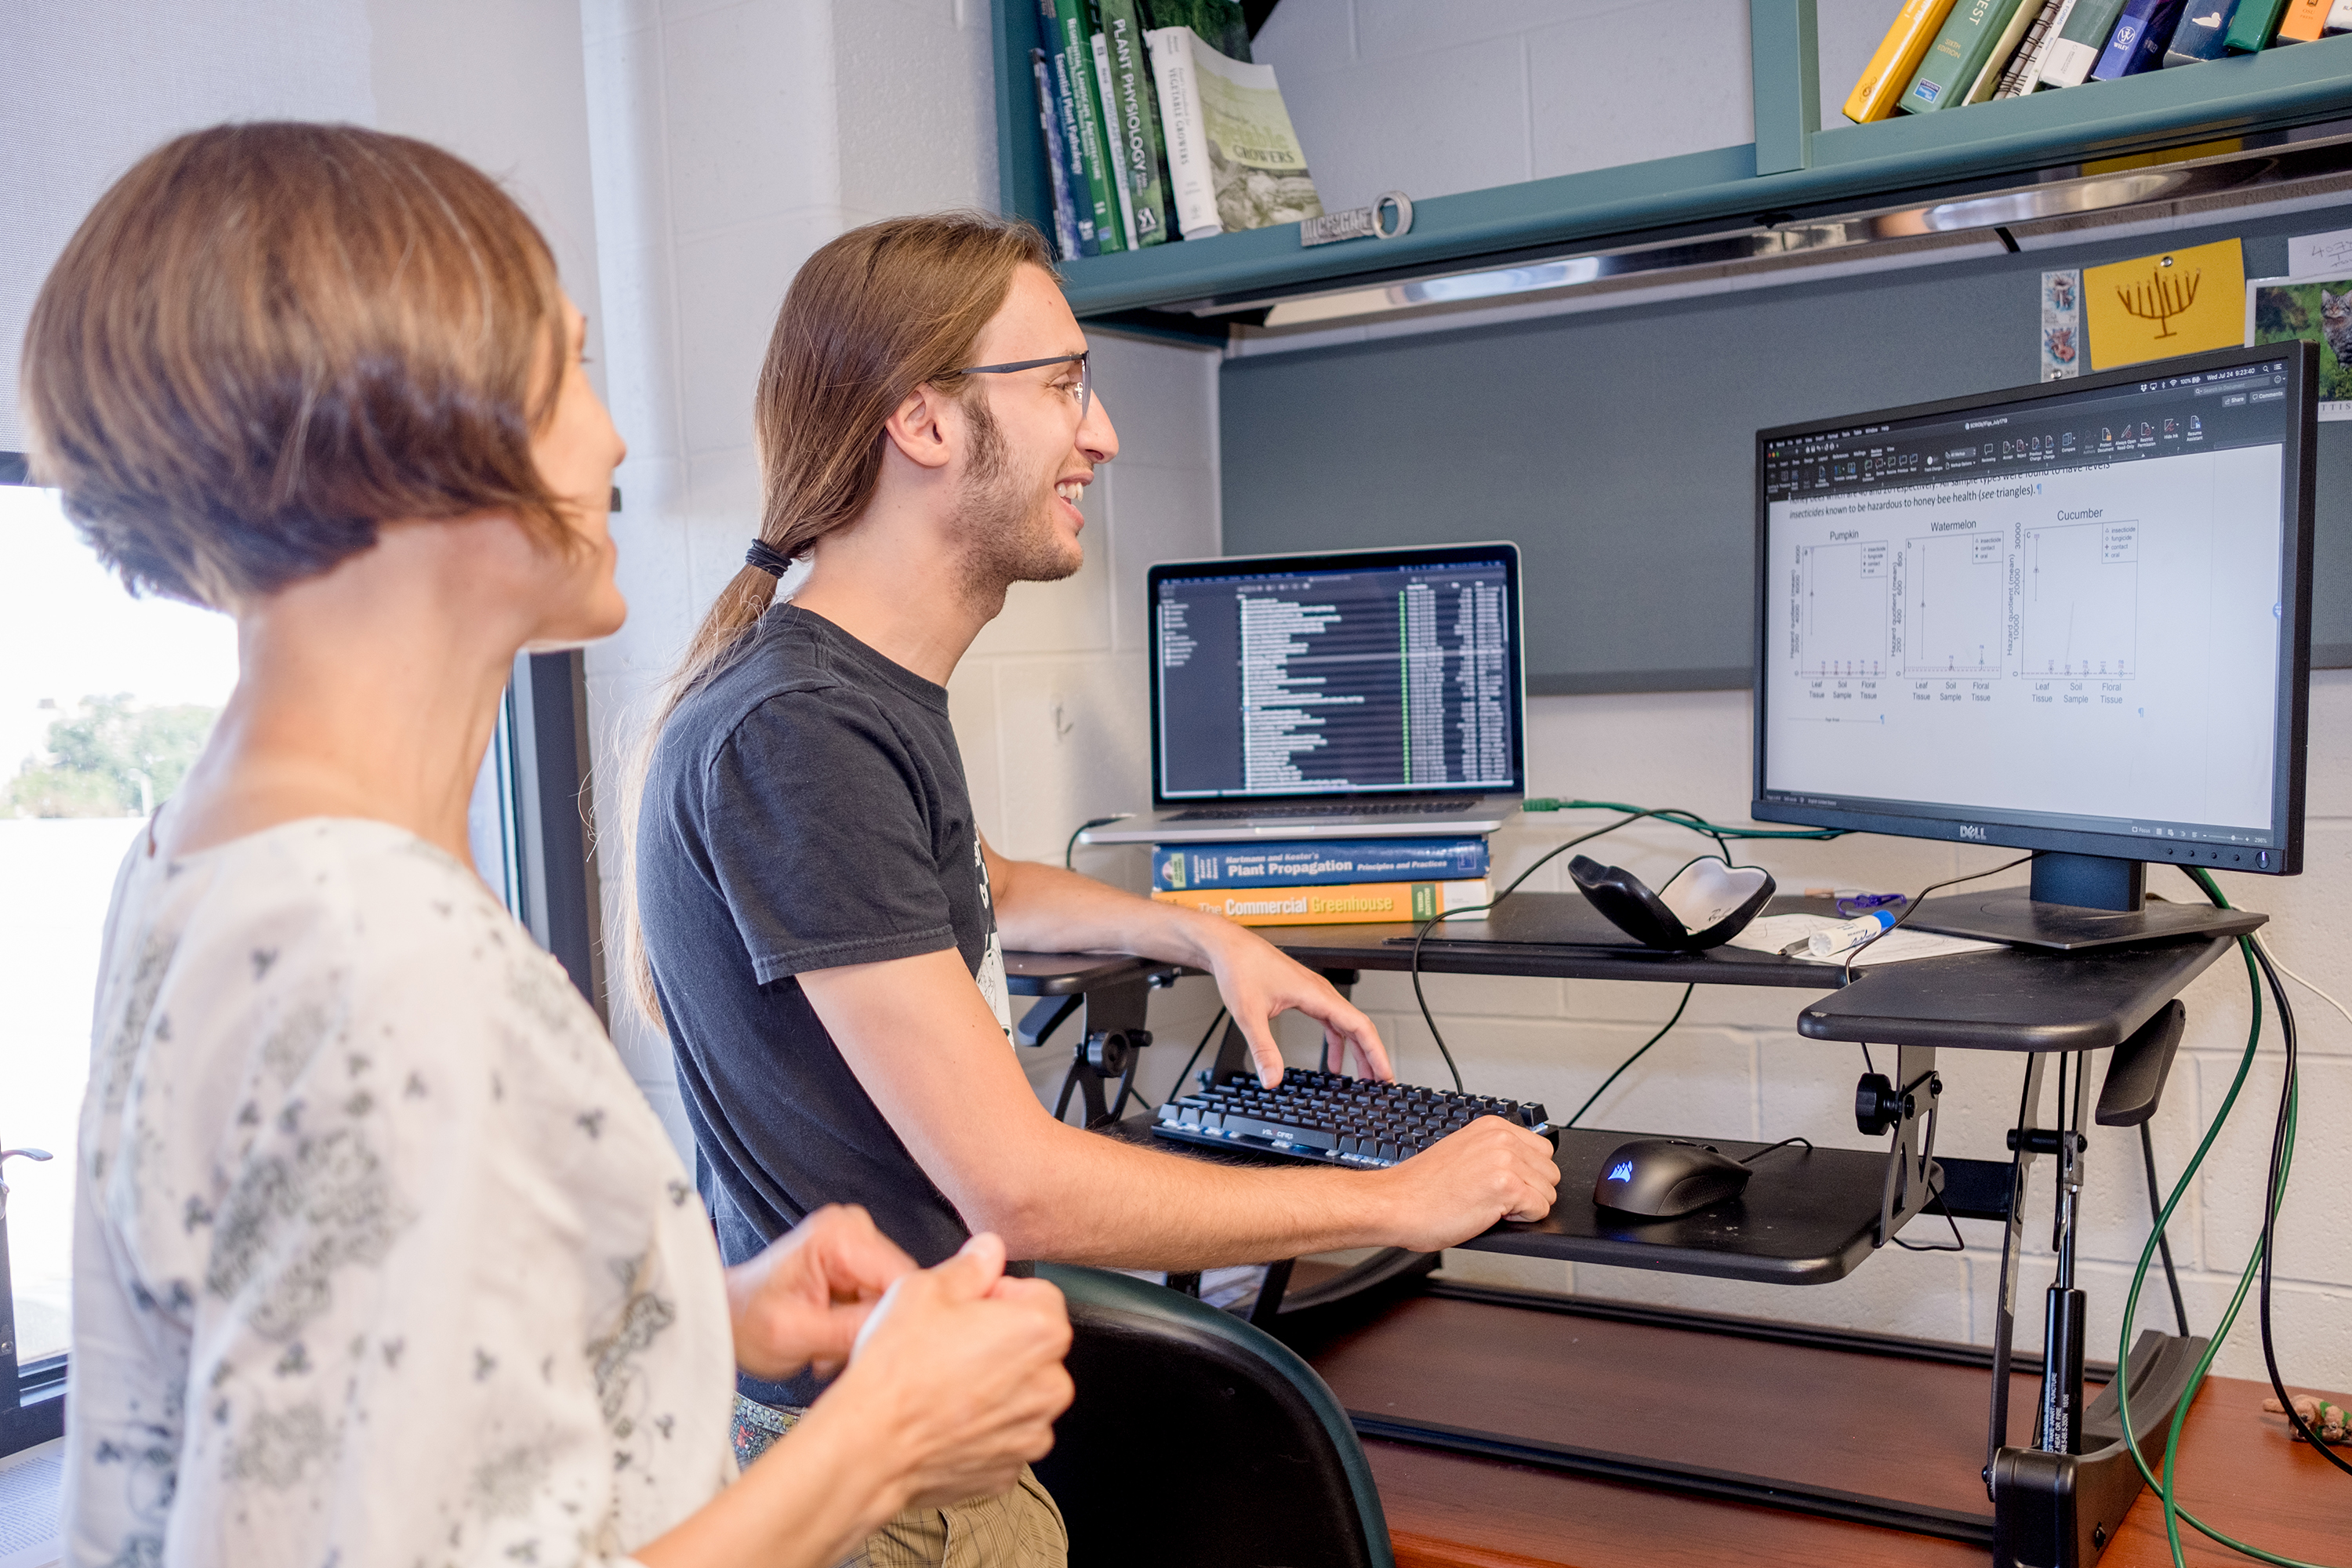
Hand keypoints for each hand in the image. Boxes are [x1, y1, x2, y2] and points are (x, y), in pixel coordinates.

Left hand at [726, 1205, 917, 1381]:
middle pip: (897, 1287)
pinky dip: (857, 1322)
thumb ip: (849, 1330)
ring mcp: (855, 1239)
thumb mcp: (794, 1334)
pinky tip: (830, 1334)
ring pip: (890, 1296)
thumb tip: (900, 1330)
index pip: (900, 1278)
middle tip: (835, 1349)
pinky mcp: (856, 1257)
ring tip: (826, 1344)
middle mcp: (852, 1228)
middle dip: (872, 1325)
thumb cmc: (746, 1320)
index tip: (870, 1347)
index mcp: (839, 1236)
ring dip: (863, 1328)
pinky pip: (878, 1296)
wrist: (727, 1314)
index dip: (893, 1320)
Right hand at [819, 1233, 1074, 1510]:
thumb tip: (988, 1252)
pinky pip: (1004, 1433)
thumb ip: (971, 1265)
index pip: (1037, 1296)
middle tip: (948, 1346)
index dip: (996, 1297)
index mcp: (1040, 1331)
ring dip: (993, 1385)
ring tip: (942, 1384)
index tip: (967, 1309)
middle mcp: (1050, 1384)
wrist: (872, 1446)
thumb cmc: (897, 1372)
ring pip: (1019, 1392)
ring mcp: (1033, 1430)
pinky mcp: (1011, 1466)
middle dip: (998, 1342)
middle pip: (1031, 1347)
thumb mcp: (925, 1290)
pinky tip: (945, 1416)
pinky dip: (982, 1425)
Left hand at [1195, 920, 1390, 1087]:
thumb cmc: (1241, 967)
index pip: (1359, 1026)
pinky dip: (1337, 1043)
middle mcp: (1321, 993)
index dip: (1376, 1052)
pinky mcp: (1304, 997)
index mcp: (1317, 995)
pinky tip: (1332, 1063)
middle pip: (1358, 1028)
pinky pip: (1330, 1022)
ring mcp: (1314, 994)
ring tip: (1362, 1077)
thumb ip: (1263, 1049)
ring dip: (1356, 1052)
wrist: (1229, 947)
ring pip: (1346, 1026)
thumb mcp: (1249, 1014)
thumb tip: (1272, 1078)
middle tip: (1381, 1084)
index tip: (1385, 1074)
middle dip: (1372, 1057)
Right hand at [1372, 1117, 1558, 1250]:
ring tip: (1490, 1205)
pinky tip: (1492, 1214)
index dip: (1527, 1174)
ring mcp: (1505, 1161)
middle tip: (1496, 1198)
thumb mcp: (1464, 1152)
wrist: (1395, 1203)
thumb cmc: (1421, 1187)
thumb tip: (1526, 1168)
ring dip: (1525, 1206)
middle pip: (1551, 1173)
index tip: (1505, 1183)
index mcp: (1492, 1127)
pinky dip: (1522, 1220)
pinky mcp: (1506, 1188)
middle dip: (1530, 1191)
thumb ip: (1496, 1152)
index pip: (1543, 1151)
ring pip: (1549, 1193)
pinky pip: (1541, 1210)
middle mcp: (1501, 1139)